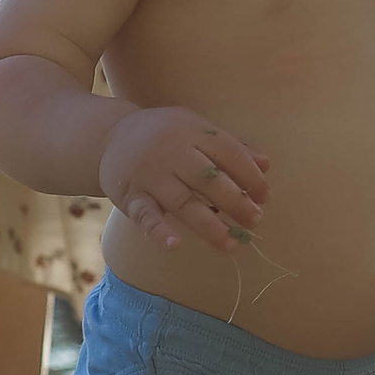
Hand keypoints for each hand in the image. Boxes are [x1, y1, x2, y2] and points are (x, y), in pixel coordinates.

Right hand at [99, 106, 272, 257]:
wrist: (108, 135)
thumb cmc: (163, 135)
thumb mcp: (195, 129)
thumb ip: (230, 146)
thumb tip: (266, 165)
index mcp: (192, 132)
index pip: (229, 153)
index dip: (250, 176)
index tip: (264, 196)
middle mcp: (171, 151)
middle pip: (209, 180)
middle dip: (236, 202)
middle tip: (255, 221)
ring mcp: (150, 174)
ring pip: (183, 202)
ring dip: (209, 225)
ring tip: (230, 244)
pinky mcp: (130, 195)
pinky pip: (145, 214)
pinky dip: (158, 230)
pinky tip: (175, 244)